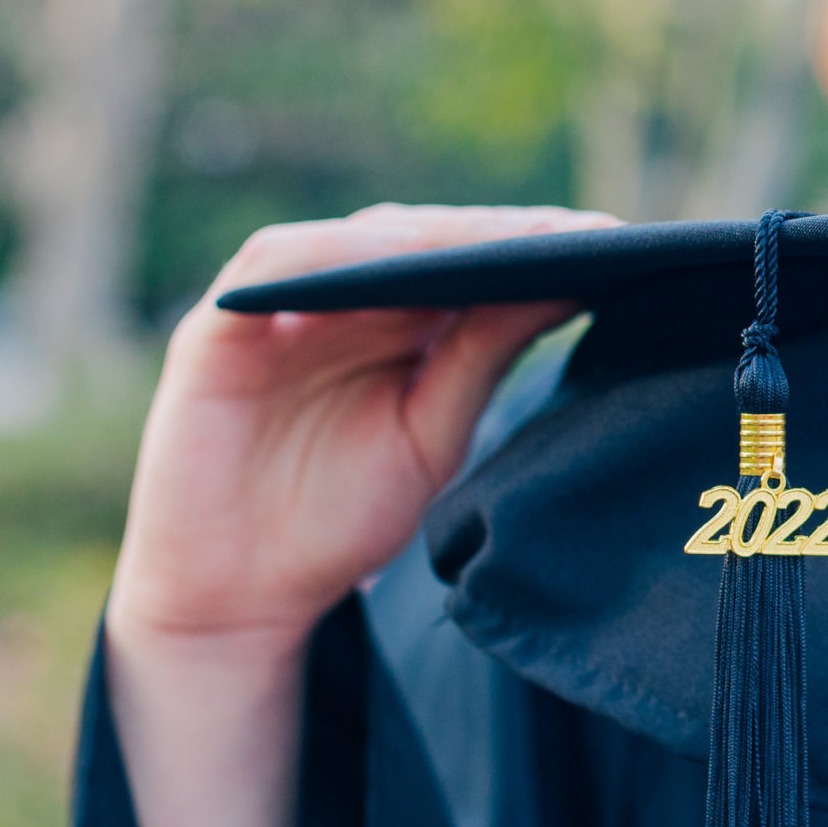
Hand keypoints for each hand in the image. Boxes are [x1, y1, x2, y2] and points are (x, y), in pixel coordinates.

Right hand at [107, 202, 615, 663]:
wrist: (242, 595)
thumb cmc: (339, 514)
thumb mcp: (433, 431)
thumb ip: (484, 355)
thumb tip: (567, 284)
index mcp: (398, 322)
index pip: (470, 261)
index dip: (535, 246)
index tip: (610, 243)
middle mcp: (340, 301)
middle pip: (422, 236)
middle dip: (497, 231)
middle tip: (573, 231)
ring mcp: (277, 306)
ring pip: (356, 240)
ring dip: (427, 233)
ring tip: (500, 241)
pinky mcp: (216, 328)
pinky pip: (272, 267)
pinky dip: (331, 256)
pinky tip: (392, 259)